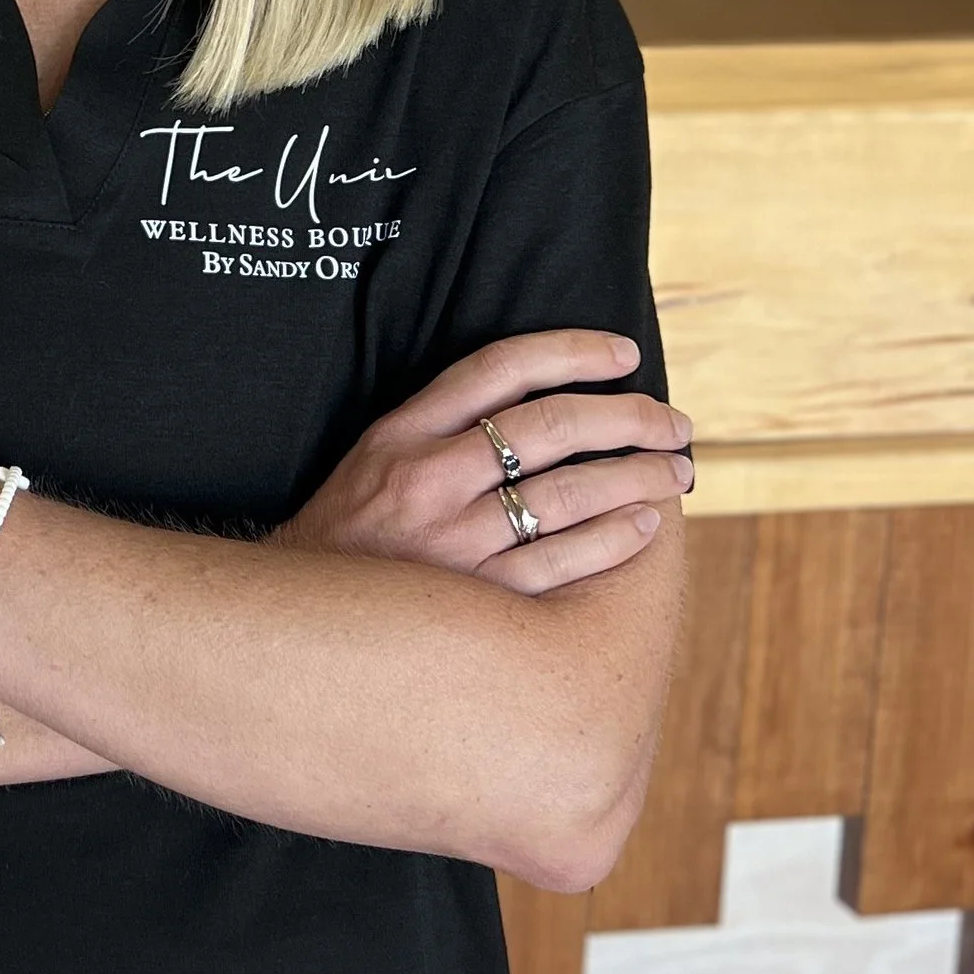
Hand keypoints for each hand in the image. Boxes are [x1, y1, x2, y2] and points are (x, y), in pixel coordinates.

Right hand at [282, 331, 691, 593]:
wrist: (298, 622)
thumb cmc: (351, 537)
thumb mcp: (374, 460)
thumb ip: (440, 426)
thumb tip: (538, 397)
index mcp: (402, 433)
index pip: (500, 368)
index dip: (571, 351)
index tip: (624, 353)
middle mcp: (428, 478)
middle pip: (550, 426)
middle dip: (628, 418)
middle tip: (674, 423)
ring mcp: (453, 541)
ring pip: (570, 493)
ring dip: (638, 476)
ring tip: (675, 471)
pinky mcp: (476, 598)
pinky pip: (564, 561)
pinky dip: (615, 537)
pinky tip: (644, 524)